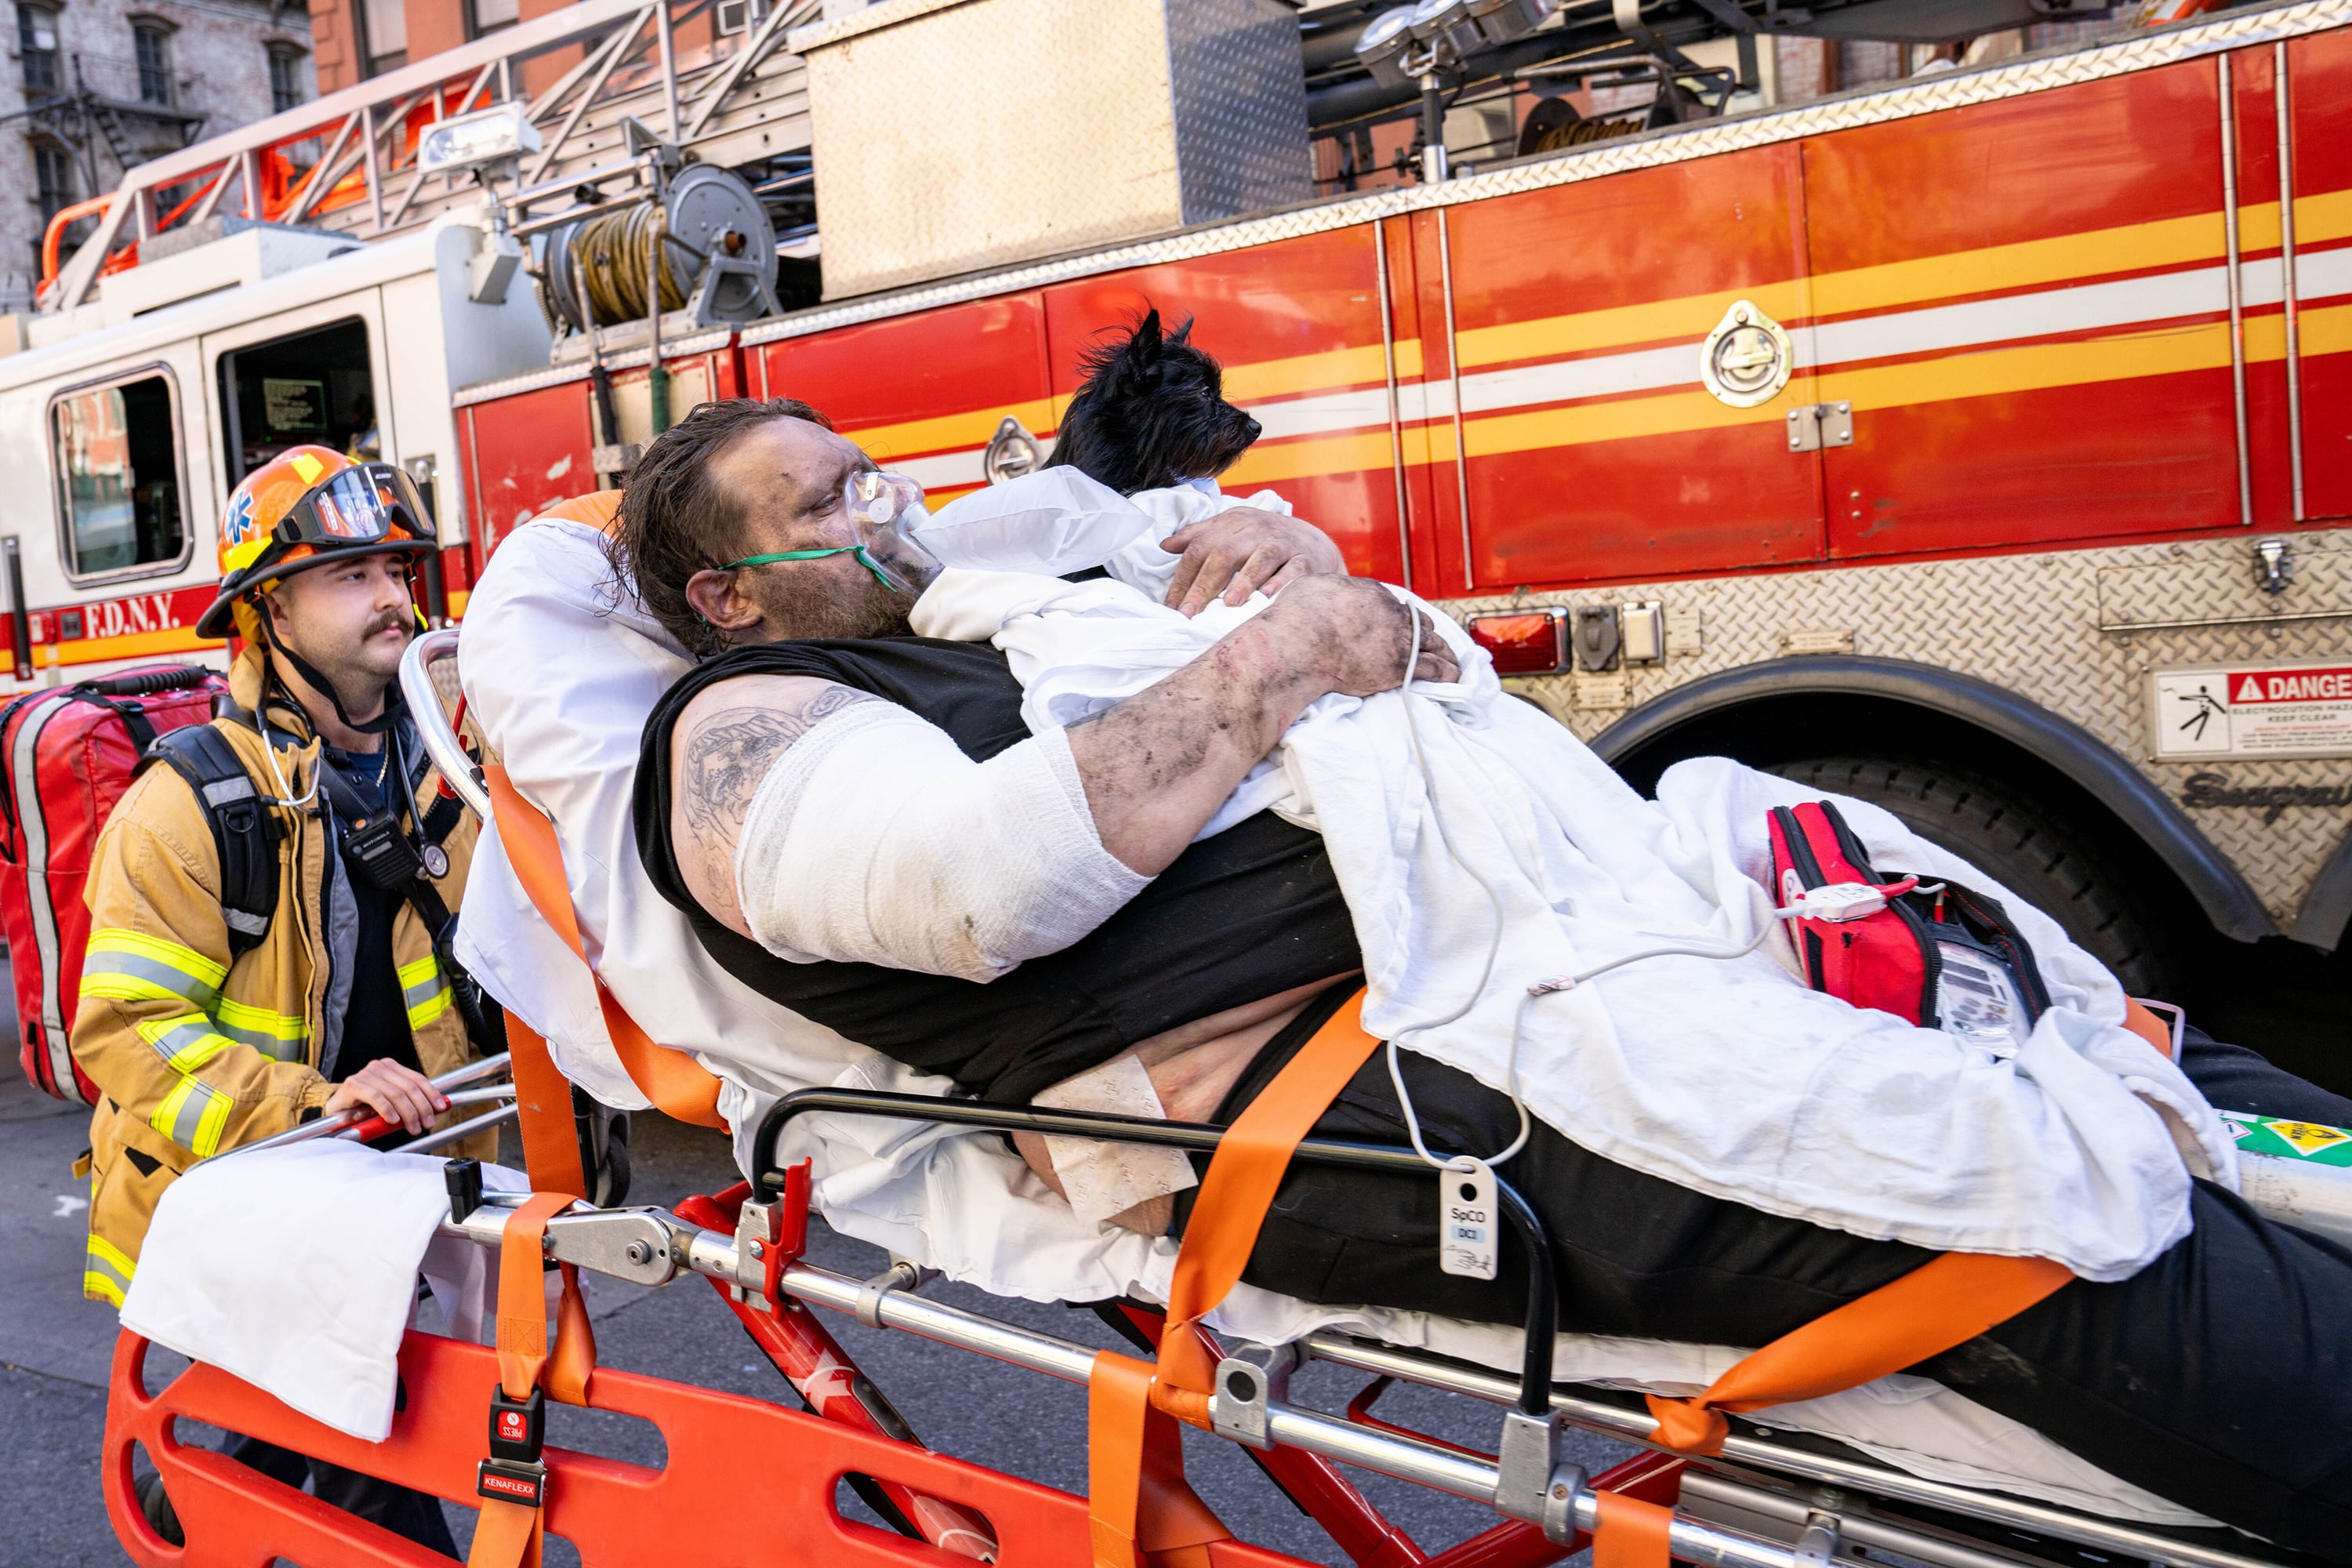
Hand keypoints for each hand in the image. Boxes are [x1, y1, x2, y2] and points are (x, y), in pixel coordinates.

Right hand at [324, 1059, 446, 1135]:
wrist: (336, 1108)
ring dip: (407, 1113)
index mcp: (391, 1067)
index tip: (441, 1107)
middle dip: (422, 1107)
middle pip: (409, 1087)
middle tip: (427, 1123)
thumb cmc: (364, 1106)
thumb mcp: (390, 1102)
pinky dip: (387, 1109)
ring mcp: (366, 1074)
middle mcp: (380, 1067)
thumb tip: (434, 1109)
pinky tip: (393, 1120)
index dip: (431, 1093)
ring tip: (413, 1127)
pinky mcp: (353, 1084)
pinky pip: (375, 1097)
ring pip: (395, 1093)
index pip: (417, 1079)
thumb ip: (408, 1102)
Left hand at [1160, 507, 1346, 616]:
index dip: (1183, 577)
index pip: (1200, 548)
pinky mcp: (1306, 559)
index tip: (1172, 606)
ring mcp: (1283, 542)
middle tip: (1189, 613)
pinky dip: (1281, 582)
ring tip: (1228, 604)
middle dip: (1204, 585)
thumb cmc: (1262, 541)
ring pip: (1261, 558)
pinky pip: (1294, 570)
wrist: (1313, 542)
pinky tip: (1267, 597)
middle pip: (1225, 554)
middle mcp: (1256, 529)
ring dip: (1243, 581)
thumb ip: (1199, 536)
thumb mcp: (1231, 530)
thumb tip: (1165, 545)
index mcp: (1233, 521)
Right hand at [1261, 576, 1459, 697]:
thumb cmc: (1294, 618)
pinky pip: (1435, 667)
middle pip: (1417, 621)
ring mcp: (1399, 638)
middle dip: (1423, 632)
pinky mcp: (1403, 665)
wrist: (1299, 644)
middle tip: (1427, 643)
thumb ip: (1321, 592)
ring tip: (1451, 660)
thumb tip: (1316, 595)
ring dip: (1444, 651)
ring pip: (1433, 642)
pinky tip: (1454, 677)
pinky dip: (1447, 671)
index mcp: (1369, 591)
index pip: (1391, 603)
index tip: (1394, 626)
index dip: (1394, 616)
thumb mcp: (1308, 589)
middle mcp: (1390, 611)